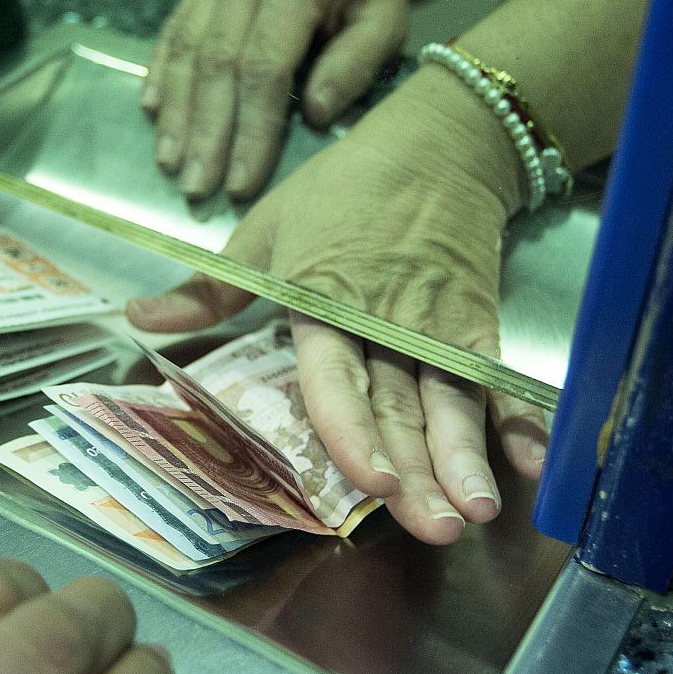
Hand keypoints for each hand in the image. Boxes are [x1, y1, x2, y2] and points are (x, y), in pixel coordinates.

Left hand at [128, 68, 548, 543]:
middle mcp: (387, 322)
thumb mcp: (263, 231)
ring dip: (468, 458)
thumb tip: (137, 320)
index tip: (374, 480)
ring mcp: (438, 325)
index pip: (338, 376)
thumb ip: (208, 290)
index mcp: (325, 302)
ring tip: (476, 511)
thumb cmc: (336, 192)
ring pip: (451, 401)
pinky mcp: (478, 323)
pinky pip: (496, 377)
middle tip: (434, 529)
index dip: (355, 430)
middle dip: (421, 471)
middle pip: (402, 404)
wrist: (434, 144)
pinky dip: (520, 417)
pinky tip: (534, 463)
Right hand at [142, 0, 414, 199]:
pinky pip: (173, 31)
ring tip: (171, 163)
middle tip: (197, 187)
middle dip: (205, 133)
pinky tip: (153, 113)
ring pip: (186, 50)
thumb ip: (355, 64)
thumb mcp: (387, 18)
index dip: (250, 129)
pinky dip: (161, 74)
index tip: (243, 182)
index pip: (265, 66)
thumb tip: (313, 114)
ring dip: (176, 113)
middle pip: (217, 64)